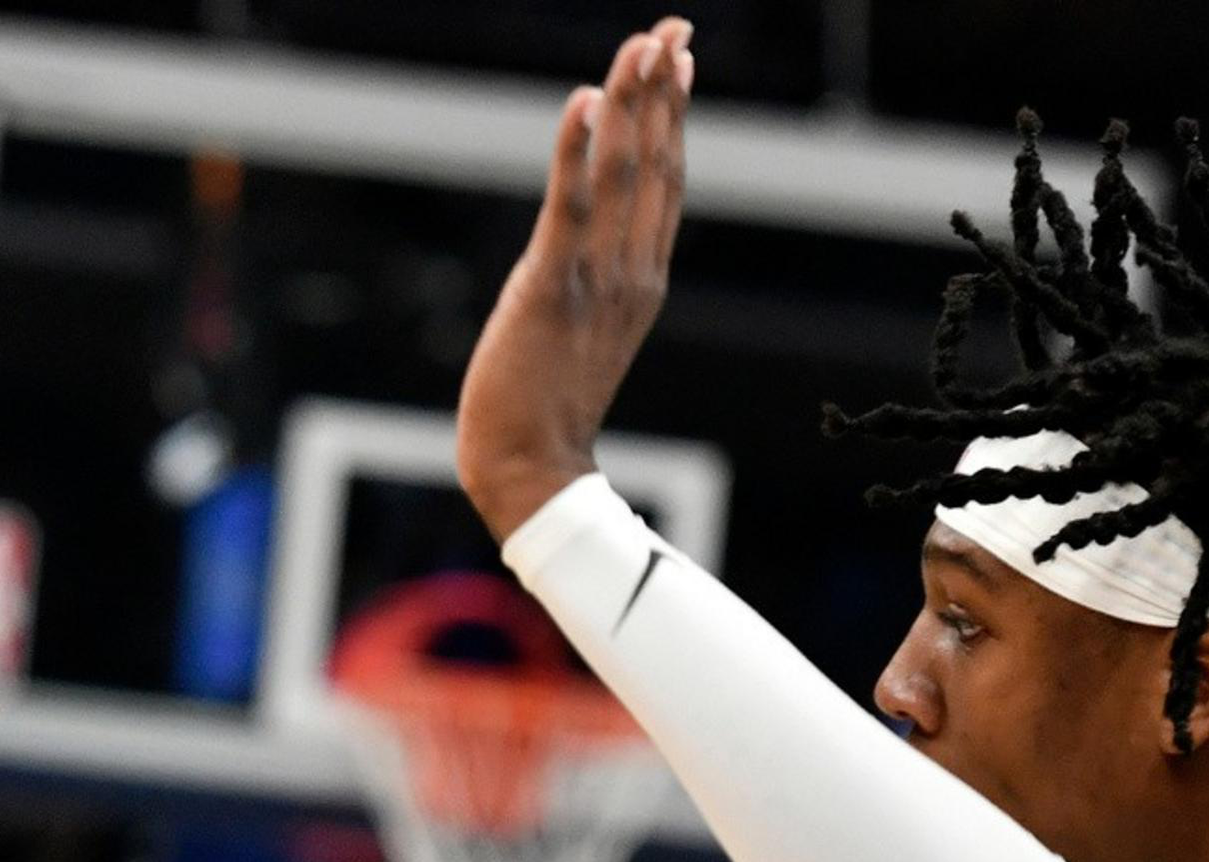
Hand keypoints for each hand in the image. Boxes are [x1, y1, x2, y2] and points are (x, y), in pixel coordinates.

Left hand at [454, 16, 693, 539]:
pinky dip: (577, 151)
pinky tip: (584, 102)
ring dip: (631, 104)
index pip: (667, 182)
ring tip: (640, 45)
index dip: (674, 117)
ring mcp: (596, 280)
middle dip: (663, 91)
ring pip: (624, 174)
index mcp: (644, 279)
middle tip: (670, 28)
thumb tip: (585, 243)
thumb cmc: (544, 407)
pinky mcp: (550, 288)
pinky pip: (569, 207)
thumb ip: (596, 280)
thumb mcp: (585, 331)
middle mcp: (632, 271)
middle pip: (657, 164)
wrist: (530, 471)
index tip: (678, 61)